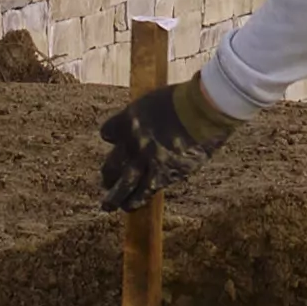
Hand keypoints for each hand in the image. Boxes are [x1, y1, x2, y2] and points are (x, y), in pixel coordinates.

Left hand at [99, 68, 235, 212]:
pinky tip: (131, 206)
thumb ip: (146, 117)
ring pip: (124, 184)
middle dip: (108, 174)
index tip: (115, 141)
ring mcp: (146, 160)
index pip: (108, 133)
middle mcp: (132, 141)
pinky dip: (137, 201)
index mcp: (128, 119)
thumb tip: (148, 125)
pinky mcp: (163, 174)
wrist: (200, 111)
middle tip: (106, 181)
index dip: (111, 137)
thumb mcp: (155, 101)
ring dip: (115, 197)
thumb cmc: (183, 99)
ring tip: (108, 205)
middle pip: (112, 163)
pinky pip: (145, 192)